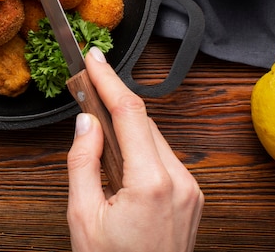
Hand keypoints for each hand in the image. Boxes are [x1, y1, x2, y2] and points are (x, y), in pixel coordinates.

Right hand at [67, 47, 203, 251]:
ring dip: (127, 126)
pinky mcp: (191, 195)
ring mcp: (190, 189)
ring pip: (154, 138)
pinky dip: (140, 146)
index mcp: (152, 183)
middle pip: (144, 122)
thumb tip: (86, 122)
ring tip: (97, 125)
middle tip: (87, 85)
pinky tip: (119, 155)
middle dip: (114, 102)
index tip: (94, 58)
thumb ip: (82, 162)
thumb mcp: (82, 216)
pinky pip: (163, 156)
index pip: (130, 113)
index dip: (109, 80)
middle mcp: (180, 181)